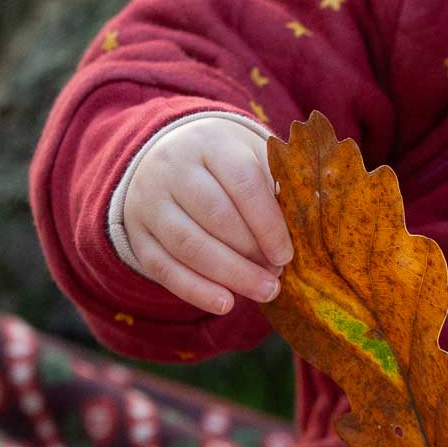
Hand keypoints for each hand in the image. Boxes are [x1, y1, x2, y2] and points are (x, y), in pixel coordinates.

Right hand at [121, 117, 293, 314]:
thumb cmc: (228, 164)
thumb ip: (279, 184)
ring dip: (229, 275)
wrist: (168, 157)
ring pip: (188, 244)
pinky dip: (195, 290)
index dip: (268, 222)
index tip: (287, 254)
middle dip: (251, 253)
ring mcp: (149, 200)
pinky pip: (164, 267)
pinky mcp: (137, 233)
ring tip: (263, 292)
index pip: (243, 181)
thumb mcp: (253, 156)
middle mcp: (173, 167)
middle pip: (215, 216)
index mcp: (211, 142)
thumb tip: (310, 221)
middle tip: (277, 277)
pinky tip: (226, 304)